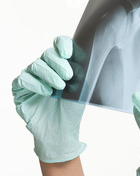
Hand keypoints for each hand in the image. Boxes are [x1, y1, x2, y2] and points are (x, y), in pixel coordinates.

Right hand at [12, 36, 85, 162]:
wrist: (61, 130)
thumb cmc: (72, 109)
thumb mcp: (82, 89)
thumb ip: (82, 73)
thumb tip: (81, 59)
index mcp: (63, 63)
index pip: (61, 45)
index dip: (63, 45)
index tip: (68, 54)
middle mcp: (46, 67)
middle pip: (48, 53)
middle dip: (59, 63)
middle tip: (68, 76)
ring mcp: (32, 75)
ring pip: (36, 64)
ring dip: (50, 75)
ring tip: (59, 88)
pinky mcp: (20, 87)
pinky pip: (24, 78)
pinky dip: (36, 84)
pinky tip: (47, 92)